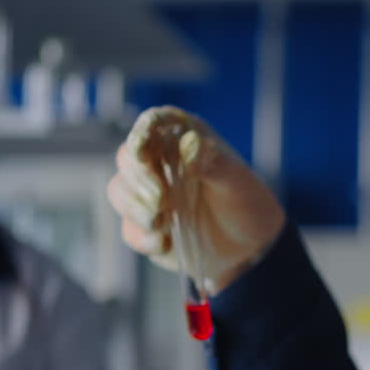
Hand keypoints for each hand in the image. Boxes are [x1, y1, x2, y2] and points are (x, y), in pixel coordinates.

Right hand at [106, 106, 285, 292]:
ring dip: (136, 207)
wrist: (249, 246)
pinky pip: (129, 229)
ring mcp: (148, 194)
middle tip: (162, 199)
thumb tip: (190, 144)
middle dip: (138, 178)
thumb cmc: (246, 202)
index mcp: (182, 138)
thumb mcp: (237, 182)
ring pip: (119, 192)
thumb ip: (214, 163)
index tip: (141, 150)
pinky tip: (164, 243)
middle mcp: (159, 162)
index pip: (153, 123)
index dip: (142, 132)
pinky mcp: (144, 226)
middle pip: (127, 158)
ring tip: (163, 221)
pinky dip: (142, 237)